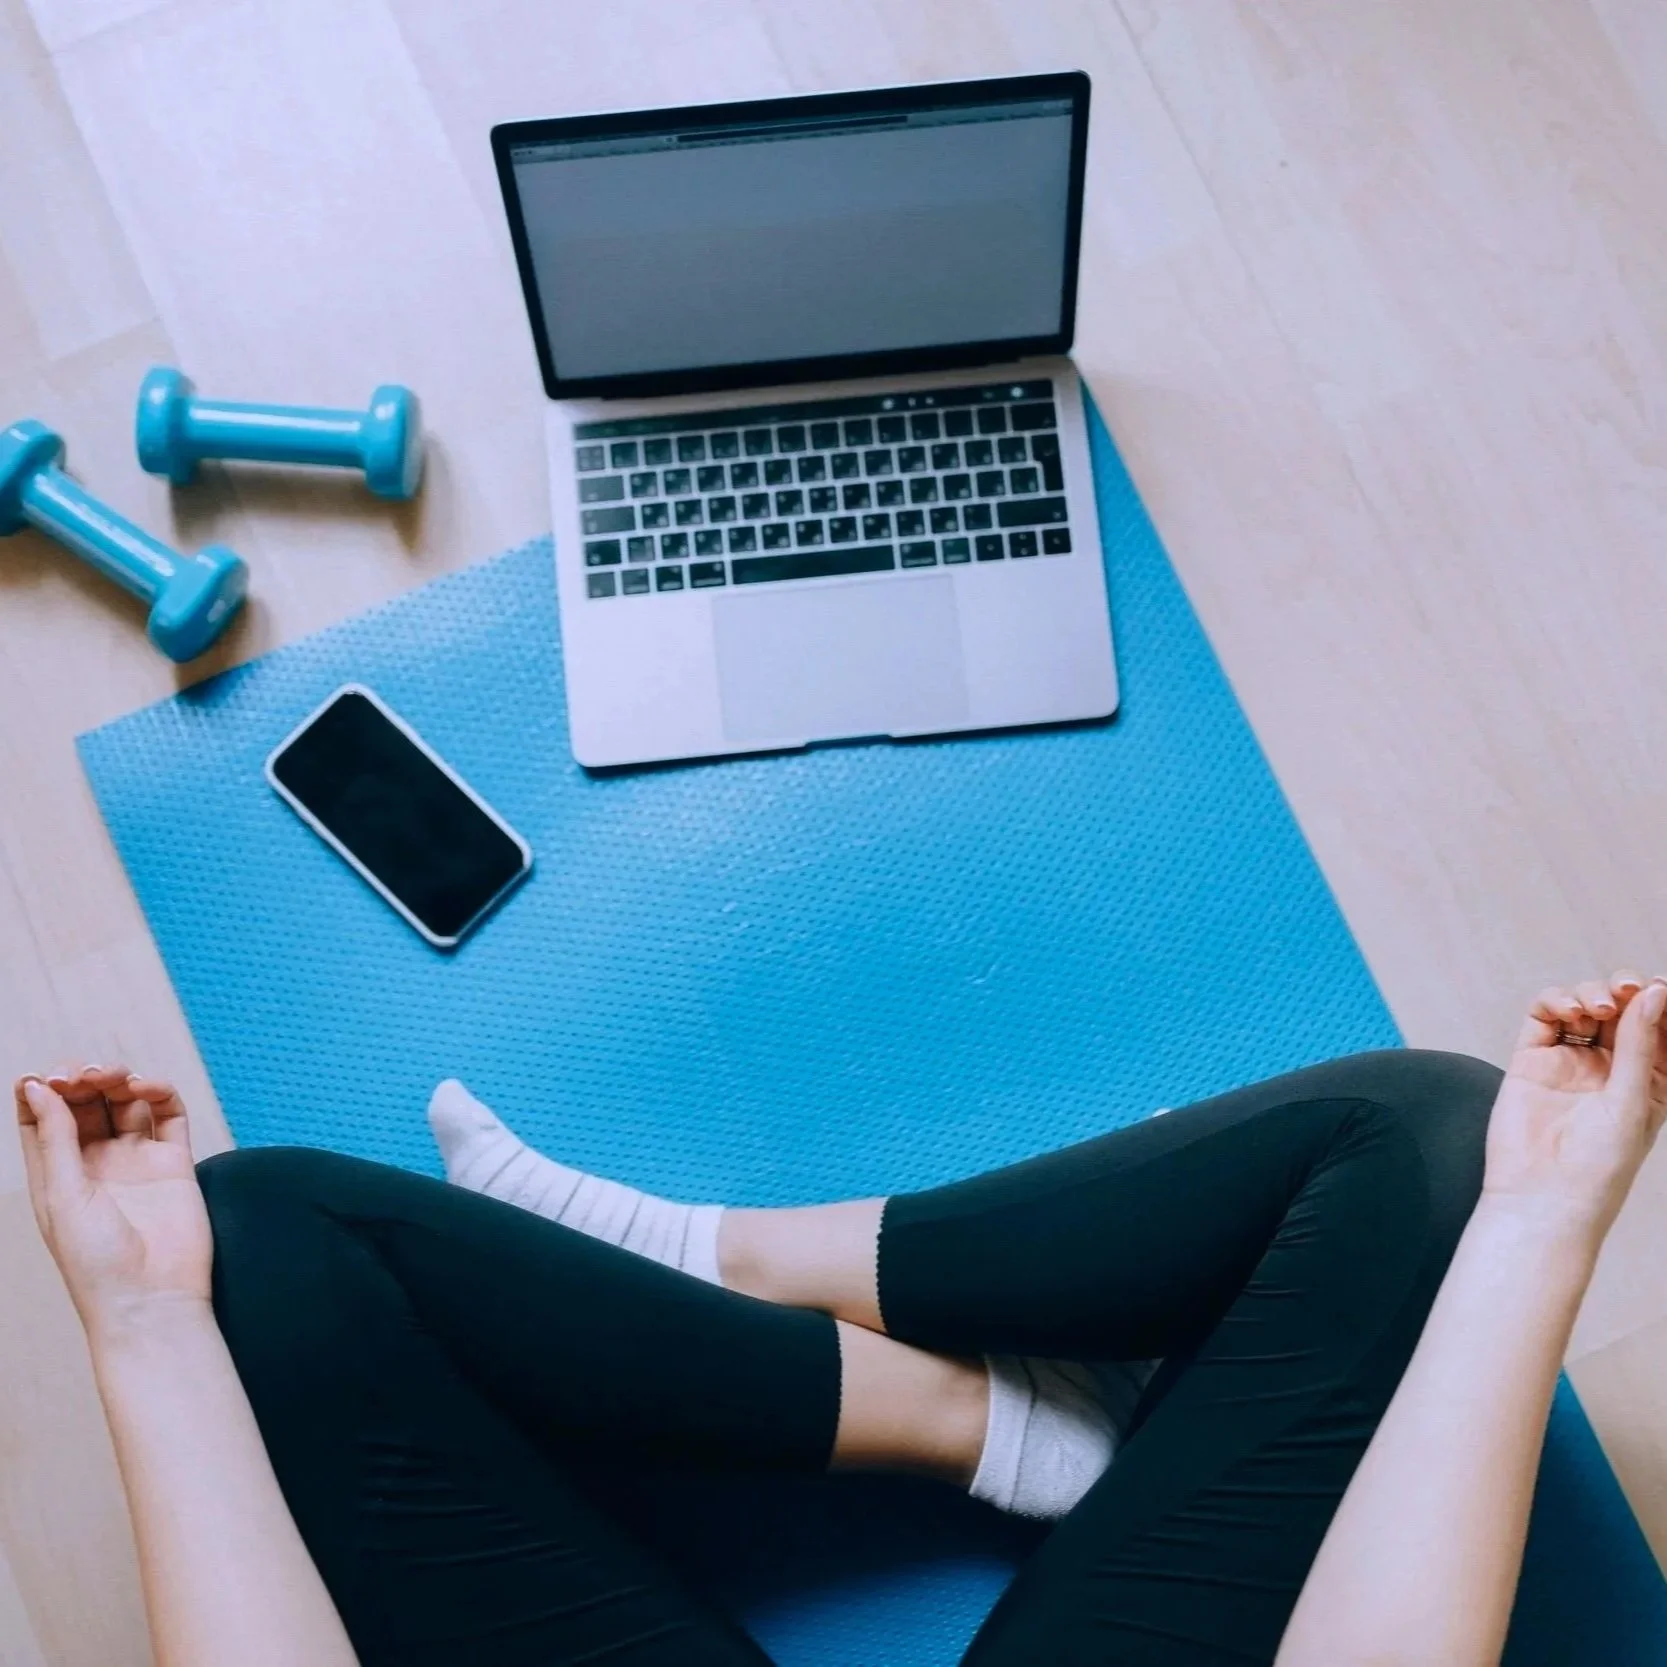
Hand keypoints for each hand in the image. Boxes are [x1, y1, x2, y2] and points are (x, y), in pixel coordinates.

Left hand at [15, 1065, 211, 1338]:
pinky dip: (160, 1092)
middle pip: (86, 1103)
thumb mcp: (62, 1196)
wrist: (152, 1298)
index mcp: (56, 1174)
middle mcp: (96, 1163)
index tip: (44, 1078)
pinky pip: (169, 1114)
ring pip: (127, 1102)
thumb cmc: (96, 1263)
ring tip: (117, 1078)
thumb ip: (55, 1138)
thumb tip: (38, 1086)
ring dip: (119, 1080)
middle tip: (85, 1075)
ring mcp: (137, 1161)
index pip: (43, 1118)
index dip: (41, 1091)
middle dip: (84, 1079)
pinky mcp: (175, 1162)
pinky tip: (147, 1087)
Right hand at [1482, 973, 1666, 1246]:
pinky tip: (1571, 1012)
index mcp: (1649, 1080)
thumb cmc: (1598, 1166)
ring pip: (1584, 1004)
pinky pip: (1544, 1015)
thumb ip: (1639, 1043)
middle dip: (1628, 990)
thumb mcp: (1633, 1102)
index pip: (1660, 1028)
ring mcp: (1570, 1060)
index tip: (1664, 987)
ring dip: (1593, 993)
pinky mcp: (1532, 1058)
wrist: (1541, 1196)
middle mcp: (1611, 1067)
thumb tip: (1652, 993)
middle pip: (1623, 1009)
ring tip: (1597, 1007)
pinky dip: (1557, 1001)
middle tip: (1630, 988)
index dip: (1663, 1003)